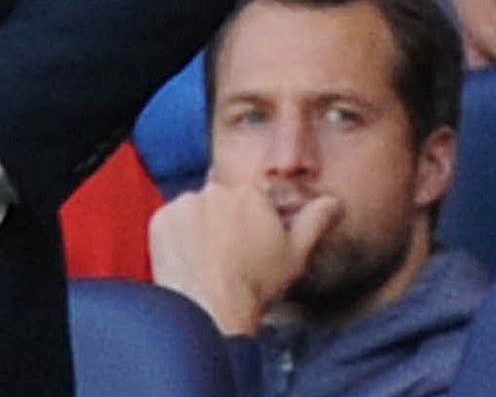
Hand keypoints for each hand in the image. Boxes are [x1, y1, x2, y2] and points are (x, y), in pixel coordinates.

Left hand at [149, 182, 340, 335]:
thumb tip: (334, 202)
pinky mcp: (162, 219)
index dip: (253, 224)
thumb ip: (316, 221)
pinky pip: (171, 223)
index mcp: (250, 194)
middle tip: (231, 256)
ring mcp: (185, 203)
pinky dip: (178, 238)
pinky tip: (190, 260)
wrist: (213, 305)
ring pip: (196, 211)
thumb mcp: (297, 254)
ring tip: (210, 261)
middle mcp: (215, 191)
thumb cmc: (257, 284)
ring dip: (201, 228)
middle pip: (222, 202)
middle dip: (227, 223)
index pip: (252, 200)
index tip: (251, 245)